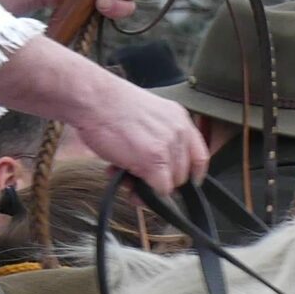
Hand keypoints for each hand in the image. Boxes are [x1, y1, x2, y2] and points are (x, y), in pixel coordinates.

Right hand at [67, 71, 208, 196]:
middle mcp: (179, 132)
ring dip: (148, 187)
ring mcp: (168, 147)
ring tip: (125, 176)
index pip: (200, 156)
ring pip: (171, 184)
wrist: (94, 99)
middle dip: (160, 181)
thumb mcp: (145, 115)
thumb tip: (155, 164)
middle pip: (183, 173)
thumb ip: (157, 137)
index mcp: (179, 118)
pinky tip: (124, 180)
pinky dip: (144, 193)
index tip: (180, 181)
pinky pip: (159, 190)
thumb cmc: (109, 105)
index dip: (191, 174)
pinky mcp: (155, 161)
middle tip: (137, 178)